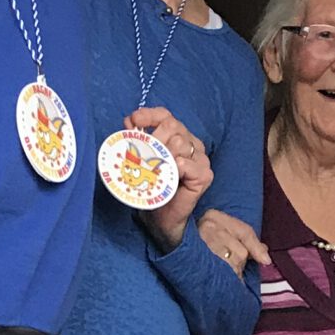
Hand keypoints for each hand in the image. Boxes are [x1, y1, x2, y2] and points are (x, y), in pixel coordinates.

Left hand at [128, 107, 213, 250]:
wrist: (160, 218)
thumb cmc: (152, 188)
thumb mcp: (141, 160)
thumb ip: (138, 140)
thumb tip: (129, 123)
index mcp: (179, 136)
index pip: (166, 116)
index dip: (149, 115)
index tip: (134, 121)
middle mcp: (192, 144)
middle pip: (173, 126)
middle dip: (153, 138)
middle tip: (141, 154)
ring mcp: (201, 159)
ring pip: (180, 143)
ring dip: (161, 154)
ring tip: (152, 168)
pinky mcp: (204, 175)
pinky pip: (186, 164)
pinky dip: (173, 168)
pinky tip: (167, 176)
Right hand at [198, 209, 270, 274]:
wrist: (171, 251)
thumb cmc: (198, 247)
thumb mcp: (222, 236)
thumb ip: (246, 242)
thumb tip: (265, 256)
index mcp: (213, 215)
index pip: (243, 231)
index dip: (255, 248)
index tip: (265, 261)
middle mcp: (207, 225)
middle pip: (240, 251)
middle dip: (237, 263)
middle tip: (224, 266)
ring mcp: (202, 240)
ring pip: (233, 262)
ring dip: (230, 272)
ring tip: (218, 272)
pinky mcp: (197, 256)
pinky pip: (223, 271)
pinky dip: (225, 278)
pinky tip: (217, 278)